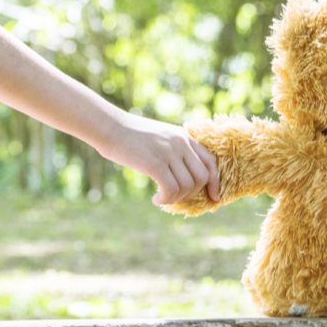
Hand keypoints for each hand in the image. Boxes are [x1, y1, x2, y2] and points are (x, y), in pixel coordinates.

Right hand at [101, 114, 221, 205]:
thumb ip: (174, 150)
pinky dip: (166, 199)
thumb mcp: (160, 137)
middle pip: (201, 178)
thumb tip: (184, 176)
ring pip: (187, 186)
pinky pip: (171, 189)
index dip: (216, 182)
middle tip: (174, 197)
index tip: (213, 197)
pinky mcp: (155, 163)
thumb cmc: (131, 136)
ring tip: (161, 197)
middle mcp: (180, 143)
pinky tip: (155, 198)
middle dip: (191, 193)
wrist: (110, 127)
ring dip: (176, 198)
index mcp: (183, 137)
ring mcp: (169, 152)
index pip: (210, 161)